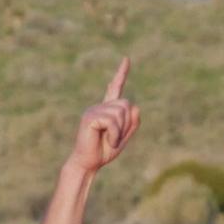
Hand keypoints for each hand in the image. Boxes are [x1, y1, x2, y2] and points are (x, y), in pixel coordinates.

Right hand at [68, 57, 140, 173]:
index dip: (121, 74)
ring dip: (120, 132)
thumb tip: (135, 107)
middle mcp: (99, 106)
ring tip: (109, 141)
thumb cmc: (103, 152)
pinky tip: (107, 141)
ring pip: (121, 113)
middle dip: (126, 124)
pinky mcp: (90, 117)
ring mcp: (94, 110)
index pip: (116, 88)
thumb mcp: (123, 138)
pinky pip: (112, 121)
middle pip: (126, 105)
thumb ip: (132, 123)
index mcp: (107, 109)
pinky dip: (115, 135)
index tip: (126, 60)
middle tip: (115, 138)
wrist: (88, 164)